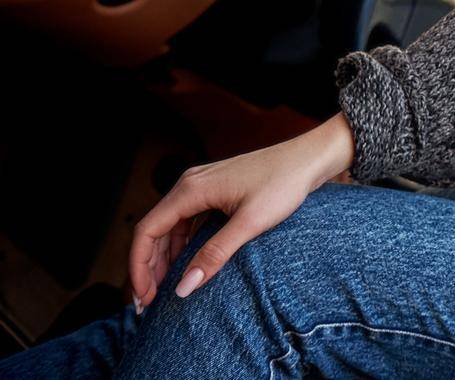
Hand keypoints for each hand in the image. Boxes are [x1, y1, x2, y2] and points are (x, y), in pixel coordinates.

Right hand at [128, 113, 354, 309]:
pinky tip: (188, 262)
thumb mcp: (250, 224)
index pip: (146, 231)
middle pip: (154, 229)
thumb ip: (215, 254)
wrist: (309, 158)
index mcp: (190, 189)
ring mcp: (202, 184)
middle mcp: (190, 183)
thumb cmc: (284, 183)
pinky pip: (188, 219)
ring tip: (167, 288)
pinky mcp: (216, 189)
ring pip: (170, 225)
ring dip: (164, 256)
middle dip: (149, 266)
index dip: (139, 267)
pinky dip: (182, 242)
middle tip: (151, 301)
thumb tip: (183, 287)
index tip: (143, 297)